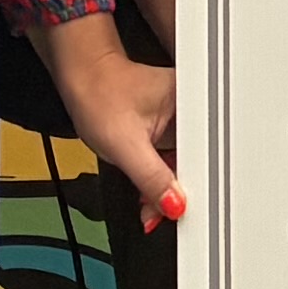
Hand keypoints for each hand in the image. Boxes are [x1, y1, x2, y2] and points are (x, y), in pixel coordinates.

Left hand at [45, 7, 182, 228]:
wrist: (81, 79)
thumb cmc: (99, 94)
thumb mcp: (125, 145)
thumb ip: (151, 177)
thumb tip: (173, 204)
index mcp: (194, 102)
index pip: (206, 156)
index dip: (194, 187)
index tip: (180, 209)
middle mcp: (193, 109)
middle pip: (199, 163)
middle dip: (178, 192)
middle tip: (159, 210)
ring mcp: (182, 120)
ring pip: (187, 165)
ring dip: (169, 187)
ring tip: (150, 202)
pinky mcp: (171, 128)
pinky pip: (175, 160)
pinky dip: (162, 177)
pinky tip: (149, 187)